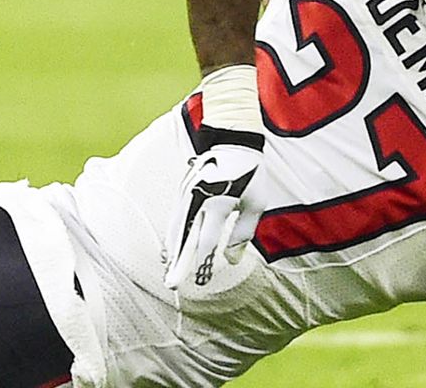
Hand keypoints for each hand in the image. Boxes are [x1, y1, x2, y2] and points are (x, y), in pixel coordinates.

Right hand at [164, 125, 263, 290]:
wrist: (233, 140)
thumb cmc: (250, 173)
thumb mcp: (255, 204)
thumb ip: (242, 233)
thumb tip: (231, 262)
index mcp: (216, 205)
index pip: (206, 241)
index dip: (203, 263)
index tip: (202, 281)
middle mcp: (197, 200)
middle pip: (183, 238)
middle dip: (178, 262)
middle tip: (172, 284)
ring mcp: (188, 195)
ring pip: (176, 227)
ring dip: (173, 249)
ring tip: (170, 269)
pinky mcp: (184, 190)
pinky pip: (176, 217)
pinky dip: (173, 234)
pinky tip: (173, 247)